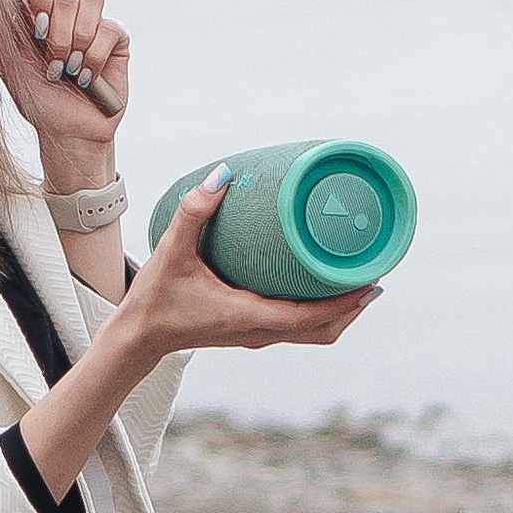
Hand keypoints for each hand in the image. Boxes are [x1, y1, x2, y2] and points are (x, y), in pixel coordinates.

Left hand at [0, 0, 127, 183]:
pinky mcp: (115, 37)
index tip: (36, 28)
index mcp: (35, 11)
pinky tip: (87, 77)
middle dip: (57, 36)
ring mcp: (91, 21)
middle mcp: (63, 11)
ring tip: (69, 70)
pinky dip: (95, 57)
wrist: (67, 131)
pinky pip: (109, 28)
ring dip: (77, 42)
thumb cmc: (35, 98)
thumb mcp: (8, 64)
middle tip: (53, 65)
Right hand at [116, 168, 380, 360]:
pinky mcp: (251, 331)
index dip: (346, 301)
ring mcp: (257, 335)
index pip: (311, 317)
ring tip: (361, 277)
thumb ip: (194, 213)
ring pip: (314, 333)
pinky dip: (321, 312)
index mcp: (248, 317)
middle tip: (376, 272)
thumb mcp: (171, 253)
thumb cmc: (154, 300)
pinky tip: (324, 285)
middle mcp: (259, 332)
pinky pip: (299, 328)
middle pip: (324, 331)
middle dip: (354, 305)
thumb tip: (222, 174)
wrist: (137, 338)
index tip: (372, 279)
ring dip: (341, 311)